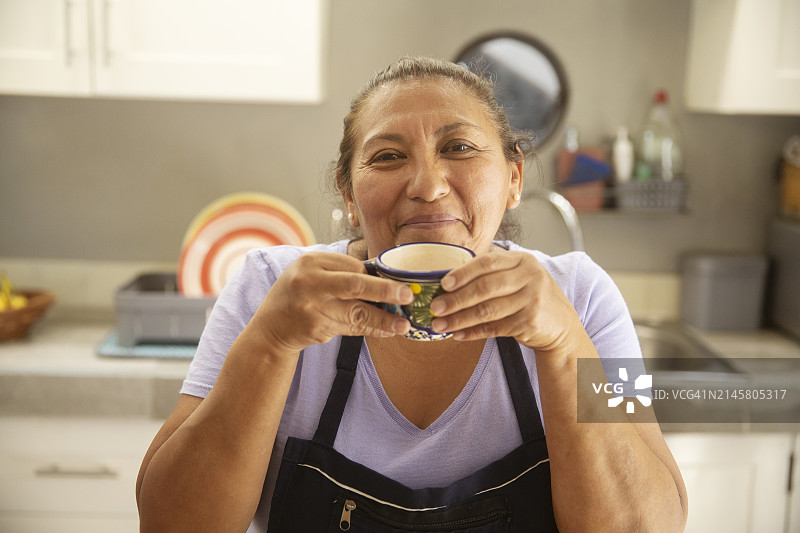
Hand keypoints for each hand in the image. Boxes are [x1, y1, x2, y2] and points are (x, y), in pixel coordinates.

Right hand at [249, 253, 413, 353]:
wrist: (271, 326)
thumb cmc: (299, 293)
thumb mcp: (312, 272)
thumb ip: (340, 271)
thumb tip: (382, 274)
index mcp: (311, 262)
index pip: (352, 266)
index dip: (375, 276)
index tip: (397, 282)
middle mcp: (310, 282)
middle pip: (355, 285)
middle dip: (385, 291)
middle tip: (407, 295)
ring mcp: (312, 307)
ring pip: (357, 313)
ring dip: (383, 320)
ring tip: (404, 324)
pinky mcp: (316, 328)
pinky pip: (351, 329)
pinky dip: (371, 330)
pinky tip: (386, 331)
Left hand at [429, 252, 582, 350]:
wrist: (562, 326)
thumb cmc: (531, 298)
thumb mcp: (520, 276)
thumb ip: (493, 272)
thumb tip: (449, 277)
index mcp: (523, 260)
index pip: (488, 262)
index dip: (463, 273)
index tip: (443, 283)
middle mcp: (530, 277)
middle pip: (485, 287)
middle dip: (456, 298)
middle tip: (435, 307)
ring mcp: (531, 300)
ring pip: (487, 310)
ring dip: (460, 318)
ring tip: (440, 324)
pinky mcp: (529, 322)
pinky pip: (494, 328)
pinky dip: (473, 332)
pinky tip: (458, 334)